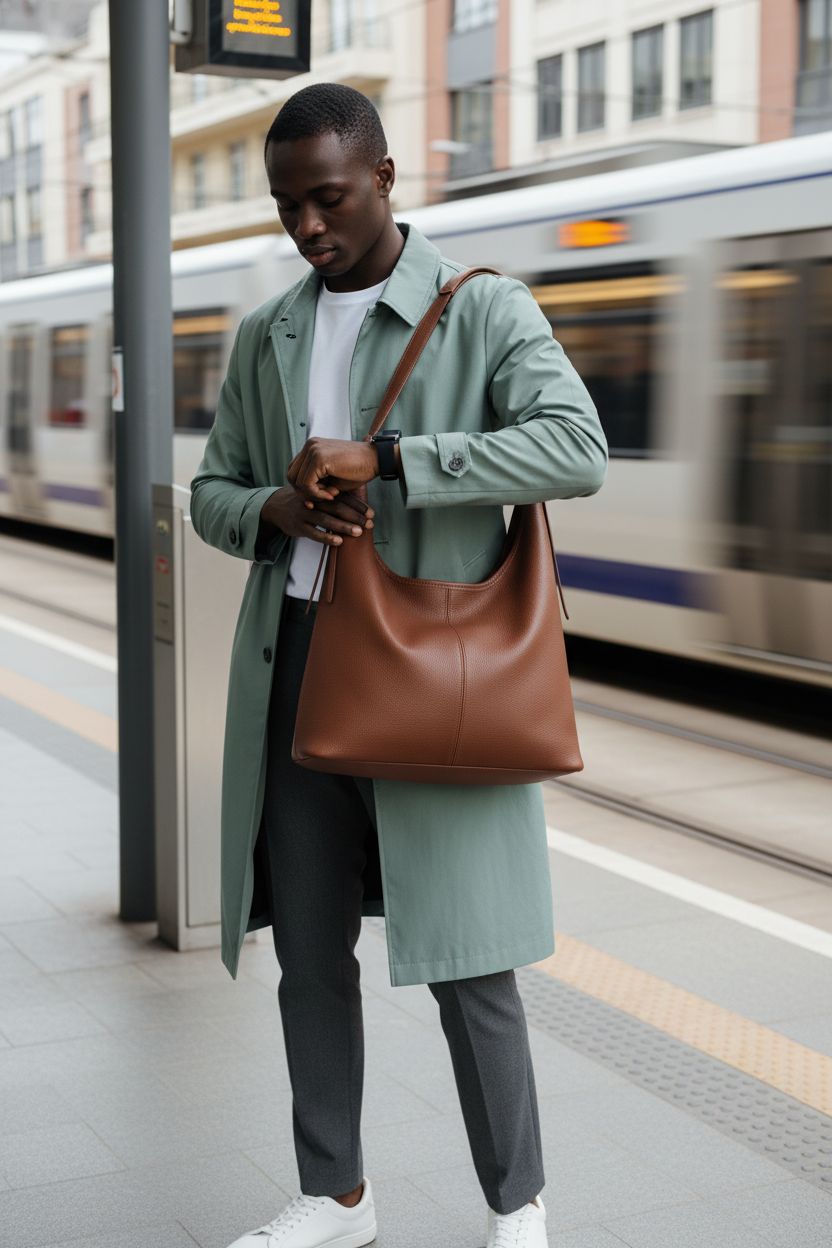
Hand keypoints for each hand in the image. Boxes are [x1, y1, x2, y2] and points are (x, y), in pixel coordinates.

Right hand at [259, 484, 373, 546]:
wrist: (276, 506)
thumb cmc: (304, 500)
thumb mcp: (317, 493)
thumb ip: (334, 495)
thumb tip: (361, 496)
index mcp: (320, 491)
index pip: (342, 497)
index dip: (357, 505)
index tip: (371, 514)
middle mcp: (313, 500)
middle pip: (336, 507)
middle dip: (354, 516)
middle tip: (369, 524)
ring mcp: (304, 513)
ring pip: (325, 520)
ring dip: (343, 526)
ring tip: (358, 532)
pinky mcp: (297, 526)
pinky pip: (313, 532)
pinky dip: (326, 537)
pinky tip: (338, 541)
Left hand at [286, 437, 378, 501]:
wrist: (377, 460)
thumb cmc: (358, 470)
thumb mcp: (332, 478)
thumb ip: (316, 485)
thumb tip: (304, 502)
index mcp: (312, 446)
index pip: (294, 470)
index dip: (303, 487)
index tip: (322, 494)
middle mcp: (309, 445)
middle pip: (291, 475)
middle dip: (305, 492)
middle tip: (326, 496)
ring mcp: (313, 450)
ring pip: (296, 480)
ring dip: (312, 494)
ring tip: (331, 494)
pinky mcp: (318, 458)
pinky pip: (306, 484)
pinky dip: (317, 494)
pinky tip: (333, 493)